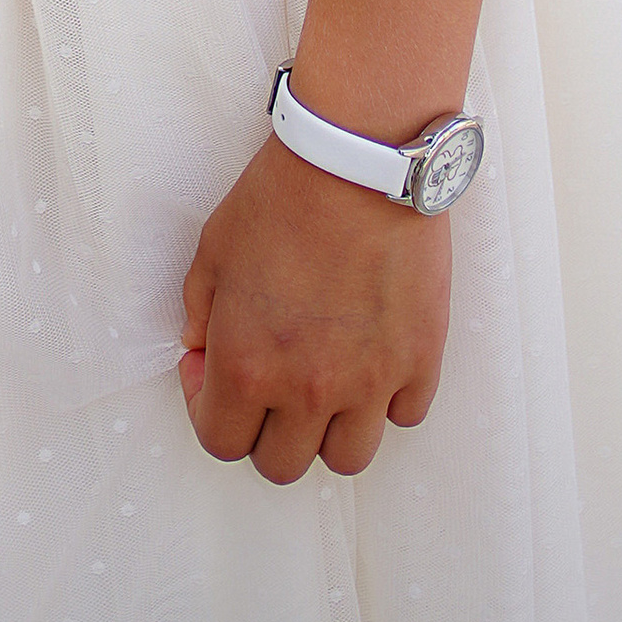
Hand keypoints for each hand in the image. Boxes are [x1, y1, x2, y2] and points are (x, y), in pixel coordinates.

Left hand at [178, 136, 449, 483]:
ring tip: (326, 383)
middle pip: (283, 464)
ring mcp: (370, 382)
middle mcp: (308, 389)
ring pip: (347, 458)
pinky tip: (372, 358)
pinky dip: (387, 399)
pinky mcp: (420, 361)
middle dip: (266, 429)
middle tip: (269, 381)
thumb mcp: (213, 249)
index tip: (213, 371)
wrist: (358, 157)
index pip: (220, 442)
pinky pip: (404, 415)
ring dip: (329, 430)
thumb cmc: (281, 195)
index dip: (209, 410)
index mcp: (247, 365)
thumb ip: (201, 313)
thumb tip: (201, 351)